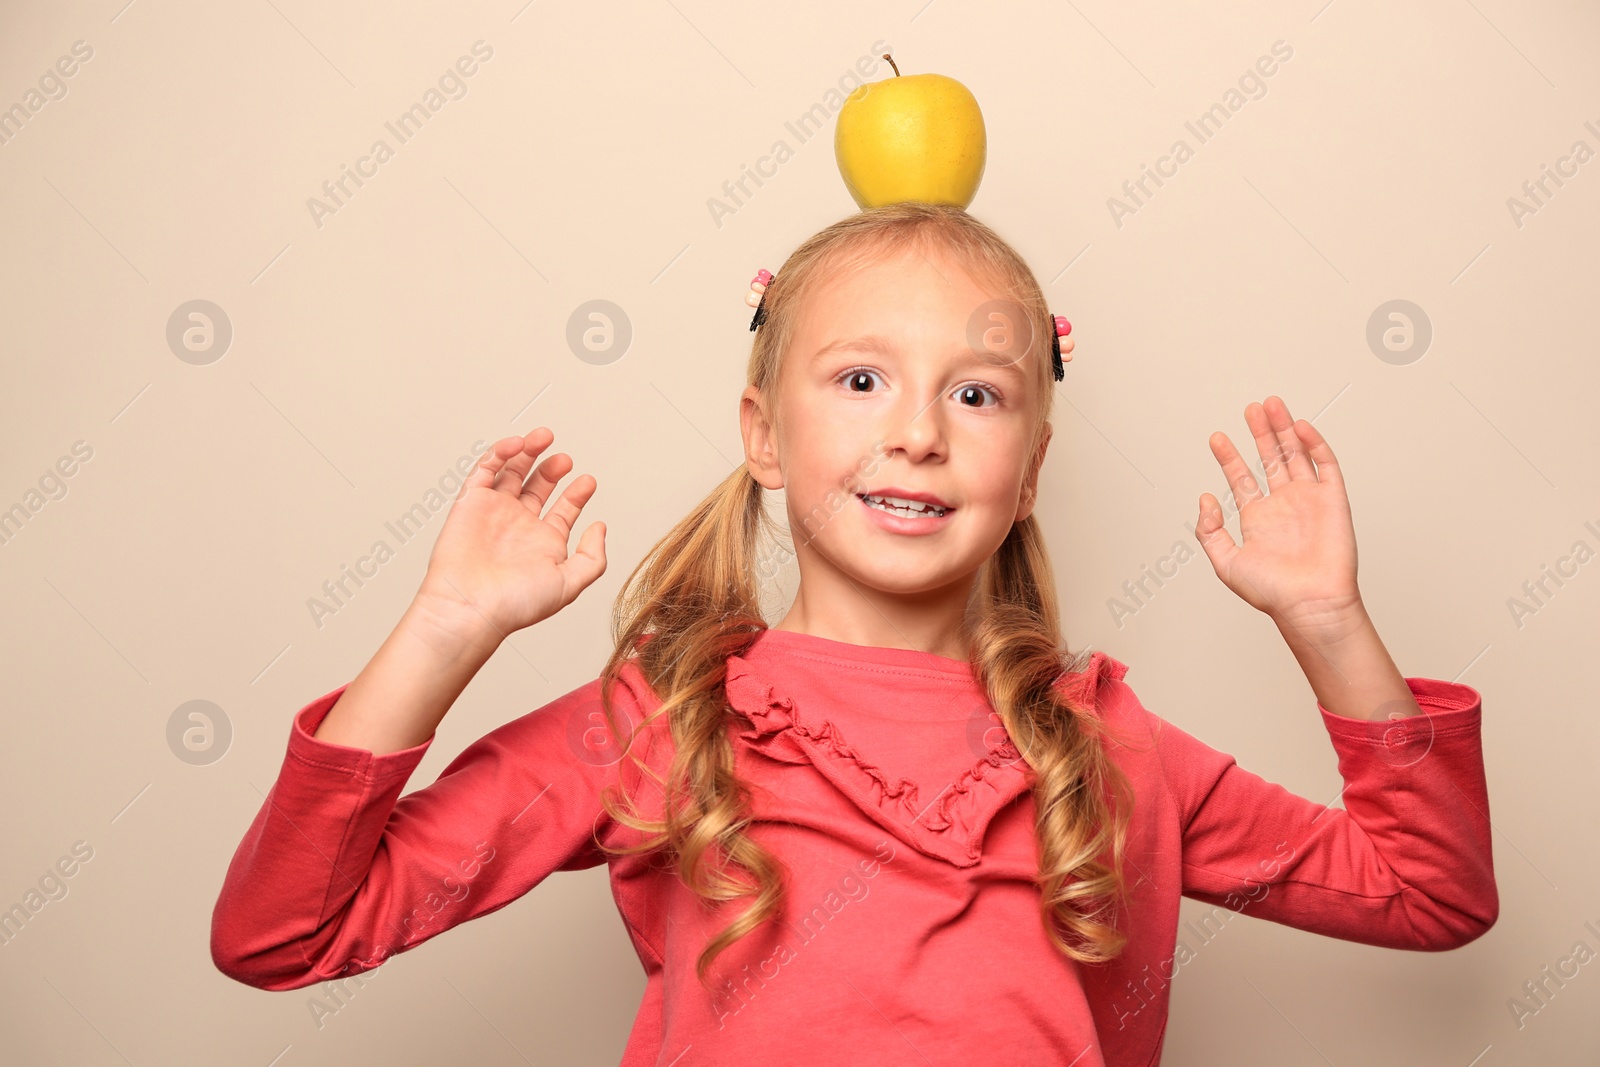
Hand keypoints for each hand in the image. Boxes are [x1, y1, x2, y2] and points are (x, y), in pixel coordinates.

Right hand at [414, 429, 606, 641]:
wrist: (470, 607)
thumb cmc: (515, 604)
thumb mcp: (569, 584)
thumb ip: (592, 558)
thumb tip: (600, 528)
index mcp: (542, 543)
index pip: (564, 510)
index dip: (577, 493)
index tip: (588, 481)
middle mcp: (518, 525)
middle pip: (538, 486)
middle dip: (552, 468)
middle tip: (564, 459)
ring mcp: (494, 512)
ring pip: (512, 472)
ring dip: (527, 452)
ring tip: (543, 438)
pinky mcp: (470, 502)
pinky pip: (485, 470)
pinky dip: (500, 453)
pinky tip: (517, 445)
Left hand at [1194, 396, 1361, 637]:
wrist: (1309, 603)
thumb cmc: (1272, 592)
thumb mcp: (1226, 562)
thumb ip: (1210, 531)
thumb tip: (1204, 500)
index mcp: (1259, 518)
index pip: (1242, 478)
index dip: (1229, 456)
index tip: (1217, 438)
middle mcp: (1283, 505)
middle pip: (1270, 458)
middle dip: (1260, 433)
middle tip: (1250, 408)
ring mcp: (1309, 500)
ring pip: (1296, 454)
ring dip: (1284, 429)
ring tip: (1271, 405)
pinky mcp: (1333, 500)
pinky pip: (1325, 465)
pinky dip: (1314, 443)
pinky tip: (1300, 426)